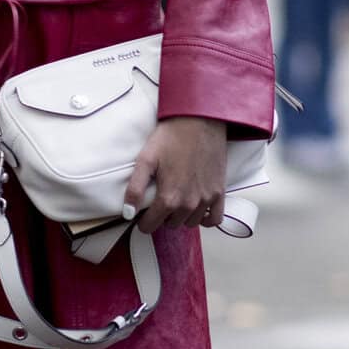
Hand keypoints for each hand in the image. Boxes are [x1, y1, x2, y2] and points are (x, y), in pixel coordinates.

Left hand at [124, 115, 230, 234]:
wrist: (200, 121)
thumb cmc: (170, 137)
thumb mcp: (146, 160)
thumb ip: (134, 189)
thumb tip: (128, 214)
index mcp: (168, 198)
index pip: (150, 226)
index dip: (143, 221)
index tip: (142, 212)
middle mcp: (189, 204)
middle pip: (170, 224)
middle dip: (162, 216)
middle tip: (160, 199)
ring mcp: (206, 200)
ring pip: (190, 222)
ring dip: (181, 216)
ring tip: (177, 199)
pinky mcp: (219, 193)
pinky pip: (214, 219)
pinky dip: (205, 218)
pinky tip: (197, 208)